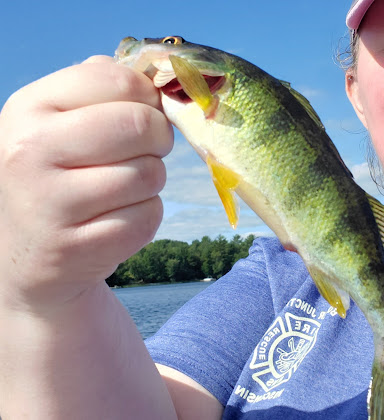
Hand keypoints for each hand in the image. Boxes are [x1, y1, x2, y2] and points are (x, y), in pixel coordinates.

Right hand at [0, 56, 172, 310]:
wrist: (26, 251)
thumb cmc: (55, 176)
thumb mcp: (56, 123)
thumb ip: (97, 88)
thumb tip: (149, 75)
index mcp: (29, 108)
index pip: (116, 80)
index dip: (148, 97)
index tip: (144, 112)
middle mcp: (31, 151)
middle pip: (140, 125)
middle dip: (158, 137)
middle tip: (147, 149)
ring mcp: (51, 204)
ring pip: (150, 174)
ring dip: (151, 181)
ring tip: (124, 187)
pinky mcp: (79, 248)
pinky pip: (148, 216)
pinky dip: (146, 215)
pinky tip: (118, 217)